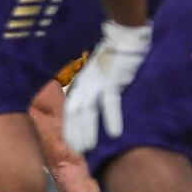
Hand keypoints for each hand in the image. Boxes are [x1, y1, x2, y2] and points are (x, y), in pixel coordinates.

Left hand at [58, 22, 150, 157]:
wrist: (122, 39)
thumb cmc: (110, 60)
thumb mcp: (94, 75)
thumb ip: (90, 89)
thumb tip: (87, 108)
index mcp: (80, 84)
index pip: (69, 109)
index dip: (68, 127)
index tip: (69, 145)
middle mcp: (85, 86)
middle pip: (74, 113)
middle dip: (74, 132)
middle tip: (75, 152)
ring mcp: (97, 84)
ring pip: (88, 111)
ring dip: (86, 130)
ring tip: (87, 149)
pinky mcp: (112, 82)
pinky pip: (111, 103)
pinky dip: (111, 118)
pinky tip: (114, 134)